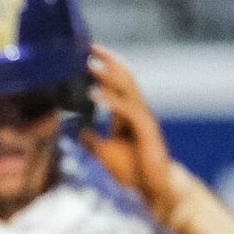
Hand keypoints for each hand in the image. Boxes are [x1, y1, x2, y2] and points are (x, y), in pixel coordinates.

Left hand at [79, 44, 175, 214]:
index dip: (103, 68)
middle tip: (88, 47)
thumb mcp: (104, 152)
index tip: (85, 55)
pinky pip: (126, 110)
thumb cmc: (134, 170)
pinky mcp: (146, 129)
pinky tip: (93, 94)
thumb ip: (92, 140)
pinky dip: (109, 100)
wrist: (154, 186)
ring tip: (88, 64)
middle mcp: (136, 110)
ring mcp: (143, 118)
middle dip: (107, 61)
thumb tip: (78, 131)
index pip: (115, 83)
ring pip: (126, 90)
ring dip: (107, 75)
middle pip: (123, 78)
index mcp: (127, 113)